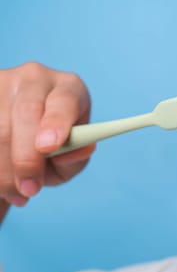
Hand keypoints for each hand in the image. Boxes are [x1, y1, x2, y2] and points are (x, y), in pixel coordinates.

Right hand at [0, 62, 93, 209]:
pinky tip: (2, 184)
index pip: (64, 100)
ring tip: (17, 194)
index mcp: (69, 88)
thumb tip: (72, 153)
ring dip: (4, 169)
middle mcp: (36, 78)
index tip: (48, 147)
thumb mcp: (71, 157)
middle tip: (30, 189)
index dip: (56, 123)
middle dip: (26, 157)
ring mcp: (3, 82)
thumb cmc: (55, 150)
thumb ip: (75, 158)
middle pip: (26, 113)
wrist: (20, 143)